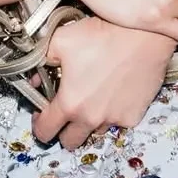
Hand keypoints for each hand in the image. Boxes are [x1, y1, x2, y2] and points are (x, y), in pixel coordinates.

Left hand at [32, 18, 174, 148]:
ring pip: (94, 132)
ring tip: (89, 98)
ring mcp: (115, 119)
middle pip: (70, 142)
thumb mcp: (60, 40)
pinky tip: (110, 93)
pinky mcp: (133, 116)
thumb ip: (41, 61)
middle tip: (63, 112)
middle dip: (62, 130)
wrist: (142, 36)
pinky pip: (117, 122)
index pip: (46, 131)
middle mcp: (92, 117)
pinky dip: (110, 113)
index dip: (39, 125)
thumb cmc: (102, 36)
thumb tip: (35, 77)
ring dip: (88, 121)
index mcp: (70, 103)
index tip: (41, 115)